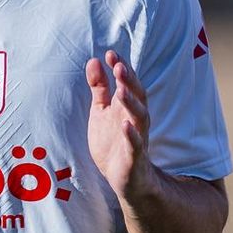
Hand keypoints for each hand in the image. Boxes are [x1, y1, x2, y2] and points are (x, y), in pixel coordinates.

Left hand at [86, 49, 152, 204]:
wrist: (123, 178)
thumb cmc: (113, 142)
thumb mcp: (101, 112)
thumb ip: (99, 88)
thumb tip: (93, 60)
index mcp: (127, 107)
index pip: (127, 83)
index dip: (120, 68)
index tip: (110, 54)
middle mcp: (135, 119)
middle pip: (137, 96)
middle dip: (129, 81)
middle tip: (118, 66)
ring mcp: (137, 138)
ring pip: (139, 117)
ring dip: (131, 103)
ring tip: (121, 90)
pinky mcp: (134, 158)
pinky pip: (136, 145)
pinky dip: (131, 135)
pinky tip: (125, 126)